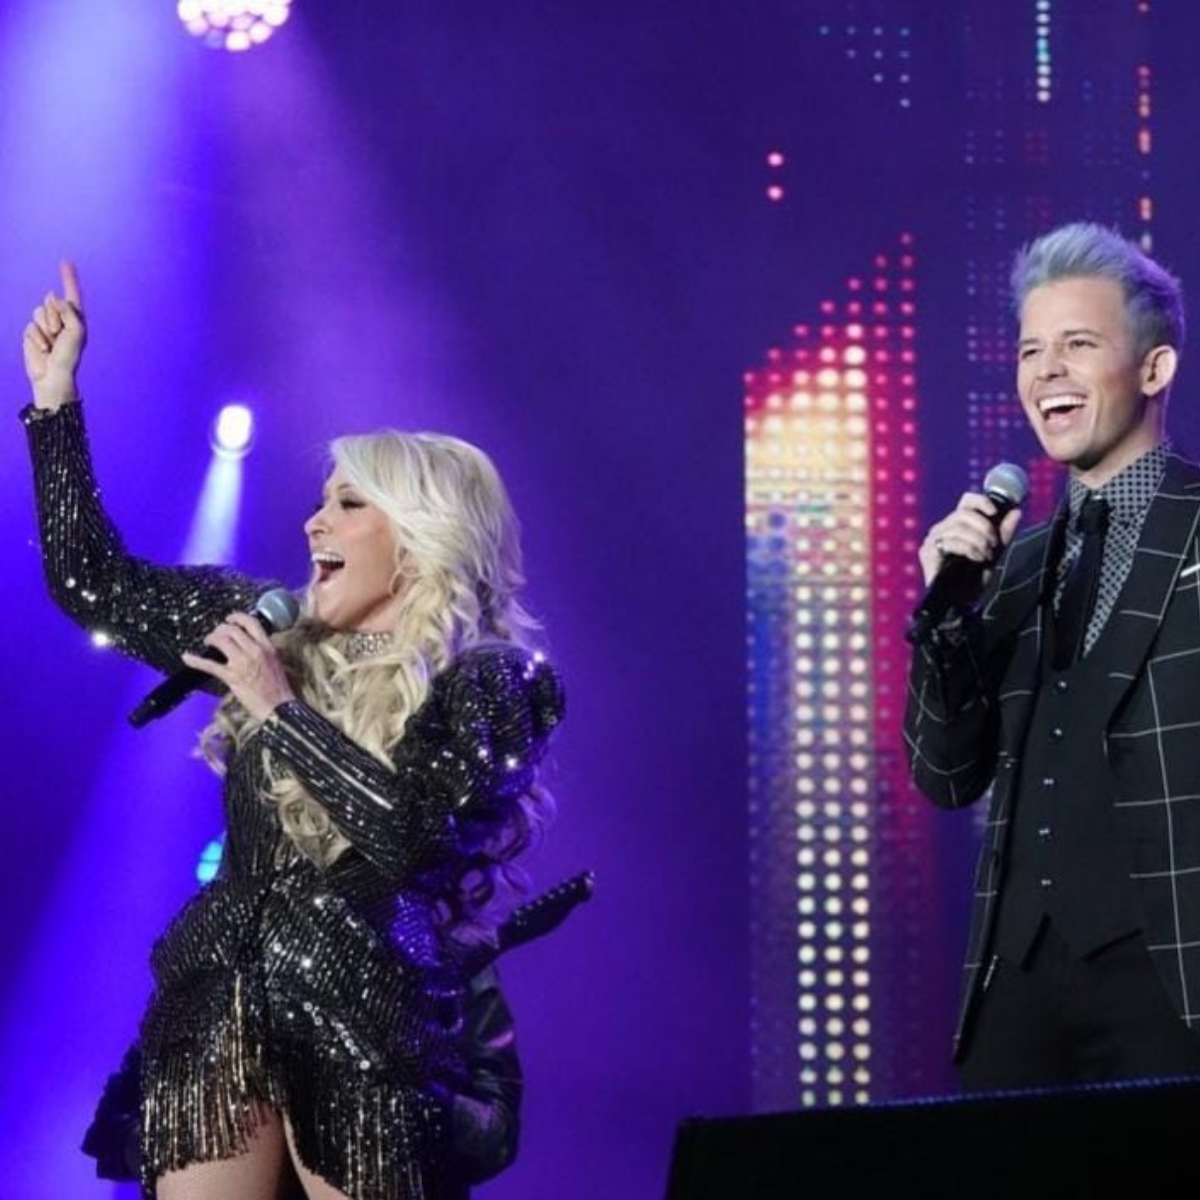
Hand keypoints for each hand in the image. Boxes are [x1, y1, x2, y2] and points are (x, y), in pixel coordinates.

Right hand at [23, 261, 85, 409]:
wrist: (53, 375)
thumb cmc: (69, 356)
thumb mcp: (76, 330)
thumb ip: (68, 310)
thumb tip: (53, 296)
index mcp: (75, 318)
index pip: (71, 294)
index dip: (68, 278)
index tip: (66, 261)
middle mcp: (60, 319)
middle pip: (51, 301)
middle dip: (54, 317)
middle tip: (59, 334)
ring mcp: (45, 325)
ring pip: (39, 311)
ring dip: (46, 327)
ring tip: (52, 343)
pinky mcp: (32, 333)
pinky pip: (30, 325)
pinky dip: (37, 337)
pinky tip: (43, 349)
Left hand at [181, 612, 295, 721]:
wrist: (279, 706)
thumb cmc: (279, 687)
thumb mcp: (275, 661)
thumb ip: (264, 649)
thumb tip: (252, 642)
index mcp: (267, 647)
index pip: (251, 623)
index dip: (237, 617)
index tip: (229, 619)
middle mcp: (254, 651)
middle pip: (232, 630)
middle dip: (220, 629)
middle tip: (216, 634)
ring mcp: (242, 663)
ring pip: (221, 641)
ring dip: (211, 638)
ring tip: (208, 642)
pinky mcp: (232, 677)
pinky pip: (210, 665)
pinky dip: (196, 660)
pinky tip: (186, 657)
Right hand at [918, 492, 1022, 586]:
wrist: (961, 604)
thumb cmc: (975, 579)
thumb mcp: (995, 552)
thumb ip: (1004, 533)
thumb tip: (1016, 511)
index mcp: (957, 525)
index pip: (966, 501)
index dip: (981, 501)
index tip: (995, 512)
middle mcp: (942, 528)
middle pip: (963, 513)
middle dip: (984, 527)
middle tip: (994, 544)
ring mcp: (932, 540)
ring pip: (958, 527)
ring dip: (978, 541)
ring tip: (986, 556)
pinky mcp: (927, 552)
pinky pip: (951, 541)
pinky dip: (968, 548)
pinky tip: (976, 558)